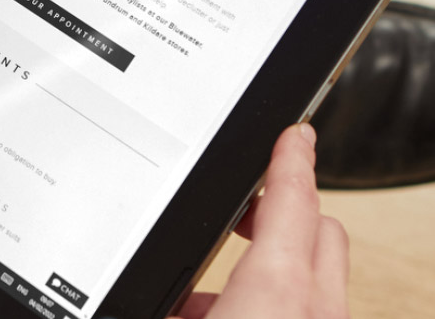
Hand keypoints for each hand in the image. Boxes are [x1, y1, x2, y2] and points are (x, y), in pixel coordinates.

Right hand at [173, 125, 349, 318]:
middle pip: (323, 232)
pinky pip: (312, 311)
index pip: (294, 202)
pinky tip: (234, 314)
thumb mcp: (174, 318)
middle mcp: (316, 313)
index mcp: (275, 293)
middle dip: (287, 211)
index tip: (295, 134)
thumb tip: (111, 298)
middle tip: (242, 213)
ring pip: (321, 278)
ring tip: (223, 282)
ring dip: (280, 264)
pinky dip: (282, 302)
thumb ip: (167, 296)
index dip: (292, 159)